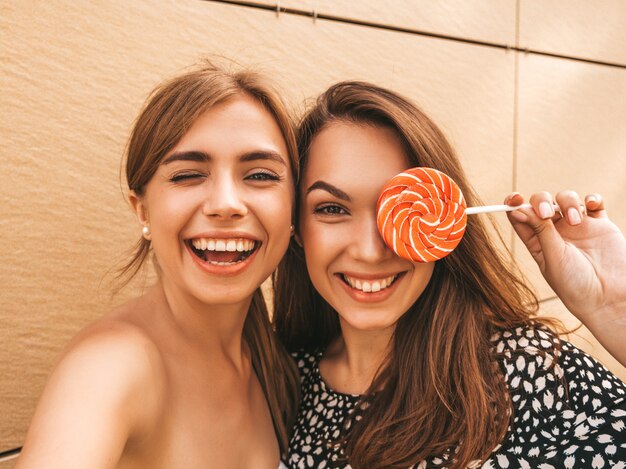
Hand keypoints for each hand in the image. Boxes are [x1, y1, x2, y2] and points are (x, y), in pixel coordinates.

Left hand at [506, 191, 625, 364]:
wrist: (609, 297)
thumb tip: (517, 208)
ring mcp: (578, 227)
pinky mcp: (600, 225)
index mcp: (537, 241)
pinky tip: (590, 205)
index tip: (514, 198)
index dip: (514, 203)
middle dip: (542, 201)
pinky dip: (591, 198)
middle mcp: (555, 232)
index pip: (521, 217)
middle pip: (541, 203)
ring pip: (566, 199)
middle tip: (548, 214)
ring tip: (576, 220)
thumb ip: (539, 230)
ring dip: (568, 202)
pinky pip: (594, 203)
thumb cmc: (575, 284)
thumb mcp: (552, 256)